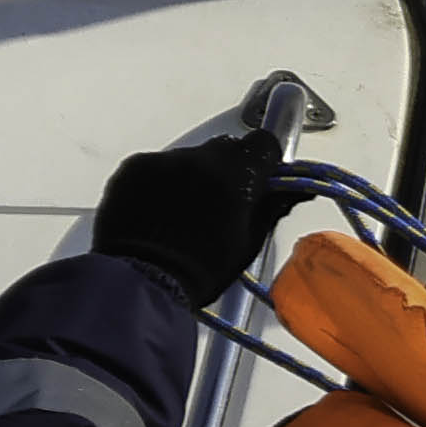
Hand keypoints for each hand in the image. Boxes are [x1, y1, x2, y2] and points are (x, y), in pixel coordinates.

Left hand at [93, 135, 289, 305]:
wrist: (140, 282)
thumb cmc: (198, 272)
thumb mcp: (247, 243)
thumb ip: (269, 207)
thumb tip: (292, 189)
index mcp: (236, 176)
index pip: (263, 144)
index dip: (264, 161)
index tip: (260, 177)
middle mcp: (199, 159)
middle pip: (225, 148)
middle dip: (228, 170)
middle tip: (220, 203)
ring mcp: (163, 160)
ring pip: (189, 158)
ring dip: (191, 176)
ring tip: (182, 214)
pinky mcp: (133, 167)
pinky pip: (156, 165)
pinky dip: (160, 182)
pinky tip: (157, 211)